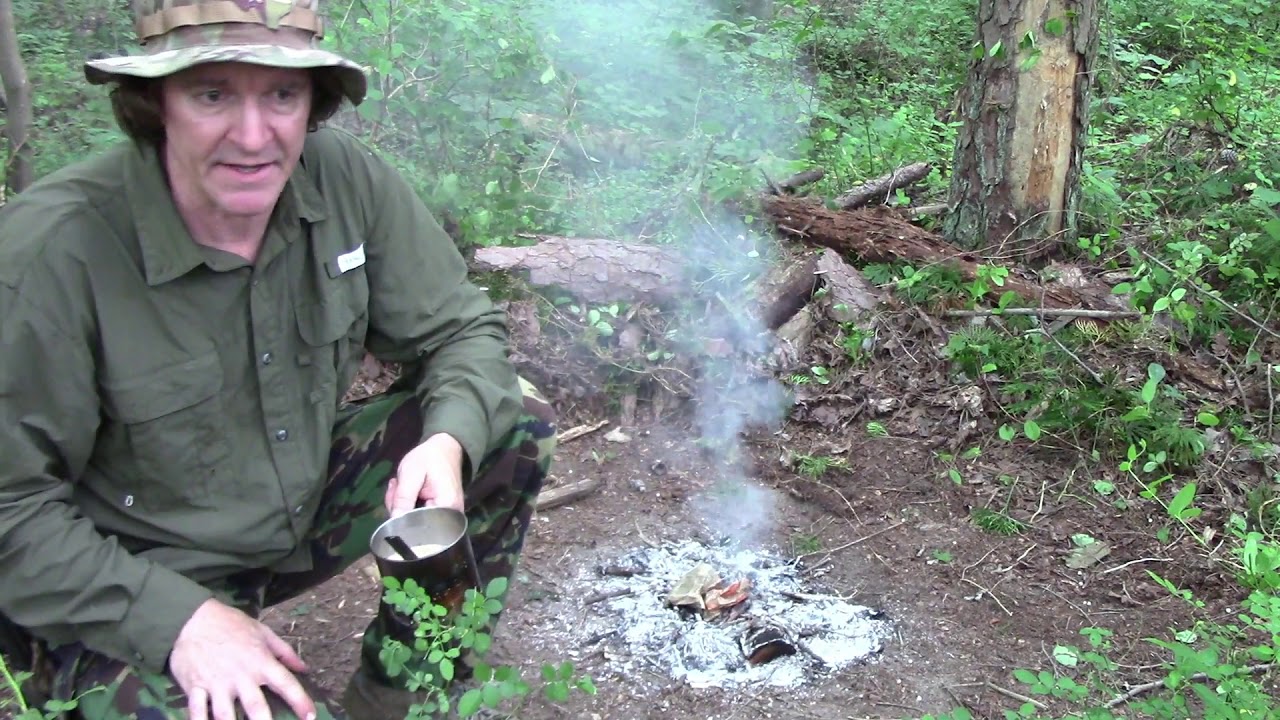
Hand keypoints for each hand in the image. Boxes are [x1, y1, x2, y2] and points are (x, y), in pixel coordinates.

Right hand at [169, 599, 314, 719]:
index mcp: (260, 662)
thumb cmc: (231, 624)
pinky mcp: (194, 688)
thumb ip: (284, 652)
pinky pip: (196, 711)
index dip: (300, 701)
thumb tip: (304, 668)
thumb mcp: (262, 632)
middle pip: (256, 707)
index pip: (286, 683)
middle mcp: (241, 676)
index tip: (310, 717)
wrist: (193, 617)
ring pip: (225, 715)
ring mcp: (216, 684)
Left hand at [385, 433, 464, 516]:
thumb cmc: (430, 457)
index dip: (400, 514)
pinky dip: (408, 504)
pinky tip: (405, 490)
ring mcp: (446, 516)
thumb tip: (394, 521)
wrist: (446, 447)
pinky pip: (419, 514)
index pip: (416, 524)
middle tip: (395, 486)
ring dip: (401, 505)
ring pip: (414, 520)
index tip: (394, 495)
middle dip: (399, 508)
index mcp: (446, 507)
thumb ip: (403, 497)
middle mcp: (450, 517)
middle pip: (416, 524)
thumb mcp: (411, 473)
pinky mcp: (440, 512)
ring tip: (399, 485)